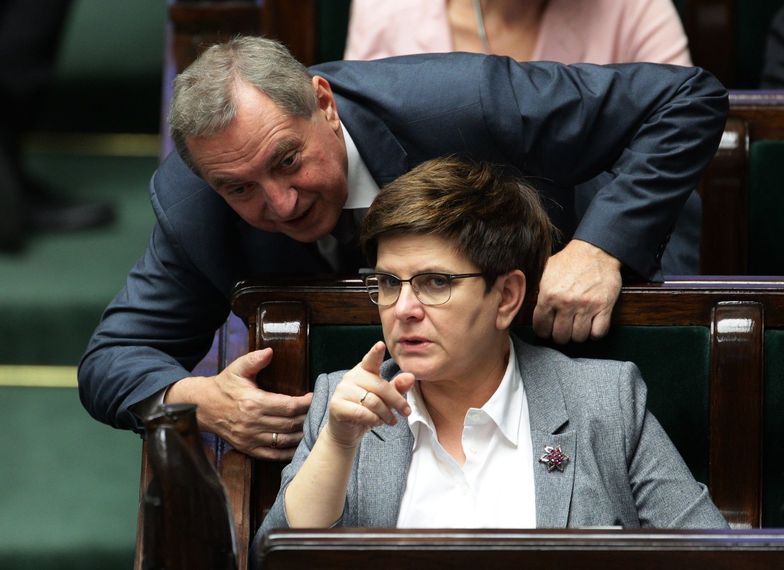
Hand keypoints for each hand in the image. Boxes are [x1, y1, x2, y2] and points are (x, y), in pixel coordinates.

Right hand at [165, 348, 312, 459]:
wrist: (202, 407)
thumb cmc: (223, 386)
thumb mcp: (237, 369)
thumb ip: (254, 359)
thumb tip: (270, 351)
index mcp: (253, 402)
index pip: (288, 406)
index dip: (305, 403)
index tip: (313, 397)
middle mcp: (253, 423)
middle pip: (289, 424)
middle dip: (306, 418)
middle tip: (318, 412)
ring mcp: (250, 438)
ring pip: (284, 440)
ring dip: (301, 435)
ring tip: (313, 427)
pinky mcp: (247, 448)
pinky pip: (272, 455)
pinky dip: (287, 452)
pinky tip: (298, 445)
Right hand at [325, 341, 413, 448]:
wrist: (347, 431)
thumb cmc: (368, 410)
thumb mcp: (386, 399)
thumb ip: (397, 387)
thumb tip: (411, 376)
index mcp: (364, 370)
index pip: (371, 360)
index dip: (376, 353)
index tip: (381, 345)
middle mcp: (351, 377)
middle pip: (380, 386)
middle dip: (396, 401)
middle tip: (405, 412)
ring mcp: (342, 390)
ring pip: (372, 401)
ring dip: (385, 414)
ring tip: (389, 420)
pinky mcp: (336, 405)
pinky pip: (361, 413)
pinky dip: (373, 420)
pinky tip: (375, 422)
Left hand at [532, 239, 621, 343]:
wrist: (595, 249)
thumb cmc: (570, 260)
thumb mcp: (546, 272)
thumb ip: (540, 292)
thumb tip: (534, 308)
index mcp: (549, 294)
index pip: (541, 327)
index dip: (543, 331)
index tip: (547, 330)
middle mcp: (566, 302)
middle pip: (560, 336)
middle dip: (560, 335)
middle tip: (563, 328)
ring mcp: (586, 305)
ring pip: (579, 337)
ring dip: (578, 334)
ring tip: (577, 326)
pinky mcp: (604, 306)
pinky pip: (598, 333)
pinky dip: (595, 334)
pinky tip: (592, 326)